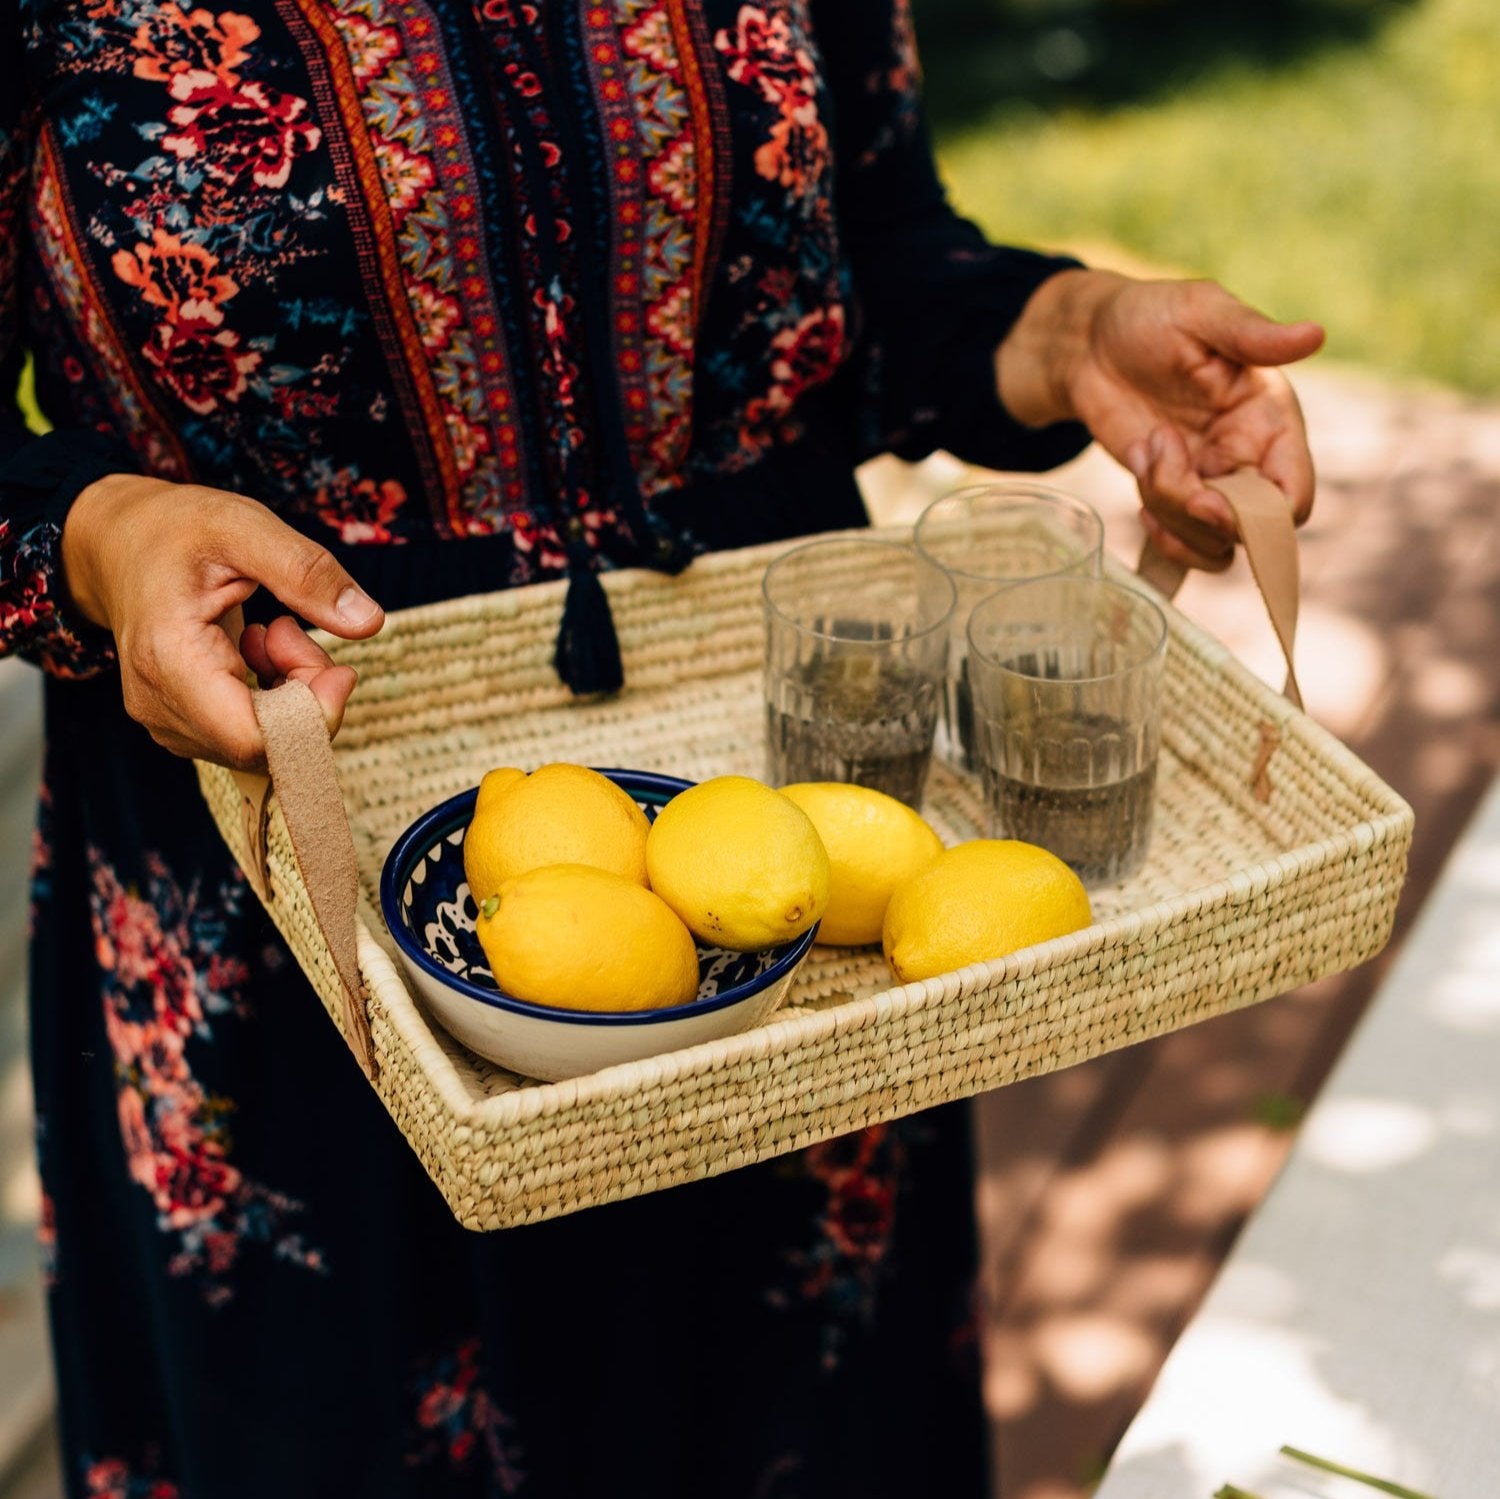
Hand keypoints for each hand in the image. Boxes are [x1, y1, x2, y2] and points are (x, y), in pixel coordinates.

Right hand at [62, 474, 384, 768]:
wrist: (121, 544)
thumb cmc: (176, 531)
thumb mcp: (244, 526)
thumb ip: (306, 572)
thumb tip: (369, 622)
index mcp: (169, 659)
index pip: (254, 739)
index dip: (313, 716)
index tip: (339, 668)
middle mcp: (160, 704)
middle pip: (267, 745)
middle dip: (307, 694)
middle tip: (295, 631)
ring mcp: (168, 720)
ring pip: (264, 743)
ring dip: (292, 691)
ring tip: (274, 631)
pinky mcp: (184, 723)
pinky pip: (252, 734)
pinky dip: (275, 696)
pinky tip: (258, 649)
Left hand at [996, 269, 1324, 570]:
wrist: (1089, 343)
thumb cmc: (1150, 316)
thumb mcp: (1200, 312)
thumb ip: (1253, 334)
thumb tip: (1315, 334)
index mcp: (1269, 419)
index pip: (1293, 496)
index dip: (1261, 519)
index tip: (1203, 500)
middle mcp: (1249, 459)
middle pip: (1246, 531)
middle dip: (1197, 516)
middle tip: (1157, 464)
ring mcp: (1210, 483)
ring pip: (1210, 543)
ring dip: (1168, 513)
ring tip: (1146, 447)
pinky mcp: (1174, 496)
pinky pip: (1181, 541)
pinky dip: (1159, 530)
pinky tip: (1140, 485)